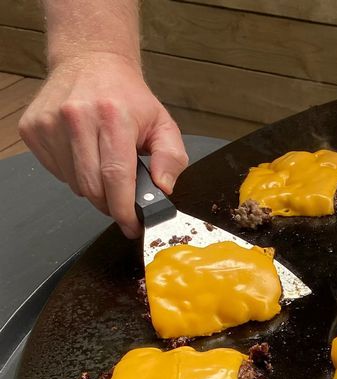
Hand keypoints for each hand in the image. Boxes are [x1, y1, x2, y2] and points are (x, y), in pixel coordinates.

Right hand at [19, 52, 187, 237]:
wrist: (91, 61)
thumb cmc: (128, 97)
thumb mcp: (163, 123)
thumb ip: (171, 158)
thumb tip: (164, 188)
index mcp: (113, 117)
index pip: (116, 177)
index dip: (124, 210)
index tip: (132, 226)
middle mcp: (76, 117)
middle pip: (92, 187)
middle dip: (110, 204)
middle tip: (123, 201)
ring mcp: (49, 122)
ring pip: (73, 183)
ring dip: (92, 189)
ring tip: (104, 167)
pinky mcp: (32, 128)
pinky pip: (56, 171)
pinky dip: (73, 174)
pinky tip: (84, 154)